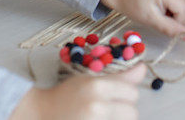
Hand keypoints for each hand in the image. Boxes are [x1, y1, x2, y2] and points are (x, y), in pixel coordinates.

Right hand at [9, 63, 145, 119]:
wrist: (41, 113)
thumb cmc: (66, 94)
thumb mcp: (90, 79)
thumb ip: (119, 76)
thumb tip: (143, 68)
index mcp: (96, 86)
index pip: (132, 92)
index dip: (127, 92)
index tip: (118, 93)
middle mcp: (97, 107)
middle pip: (132, 111)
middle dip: (124, 108)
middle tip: (110, 106)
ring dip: (119, 118)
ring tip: (104, 114)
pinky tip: (100, 118)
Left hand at [101, 0, 184, 36]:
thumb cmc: (132, 5)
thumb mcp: (150, 20)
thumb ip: (169, 28)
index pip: (184, 9)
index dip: (179, 22)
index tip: (168, 27)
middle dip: (182, 18)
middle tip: (166, 22)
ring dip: (180, 13)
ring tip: (165, 15)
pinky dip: (178, 7)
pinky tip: (166, 9)